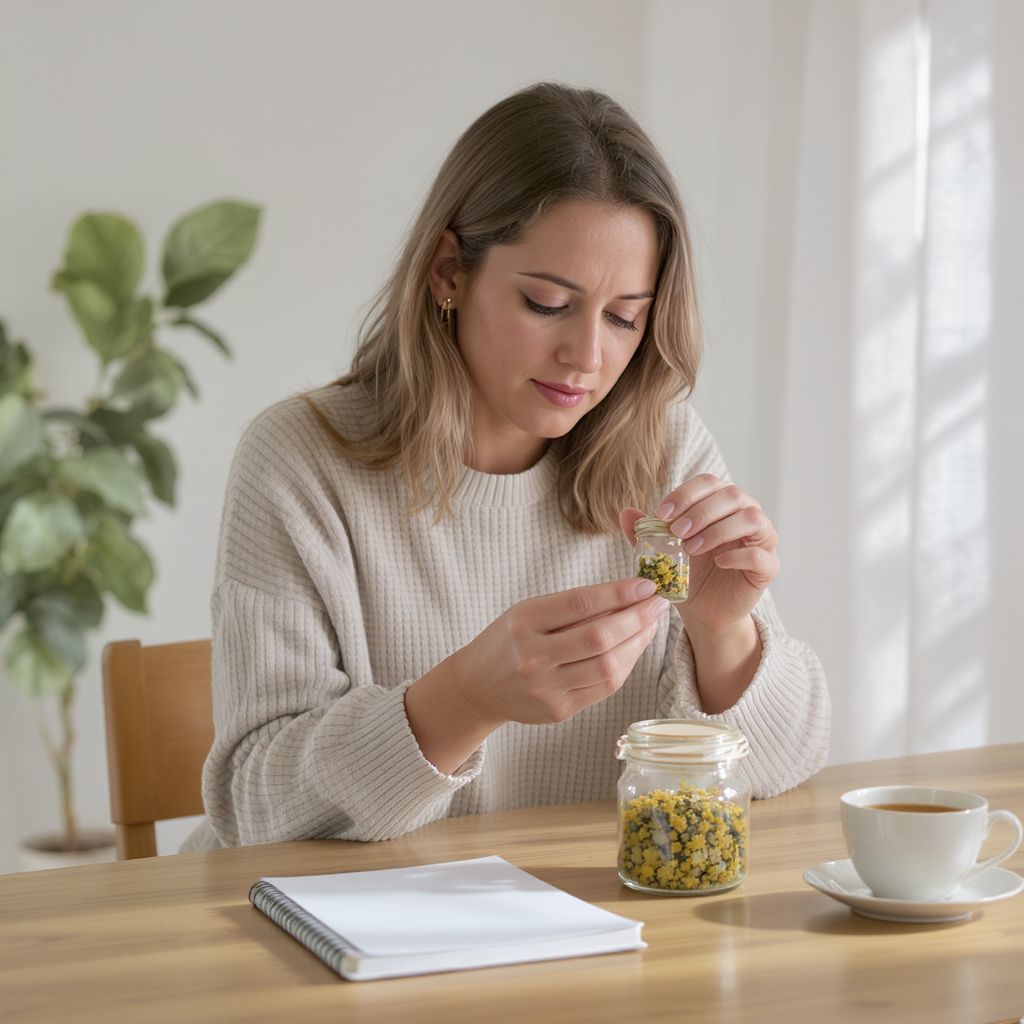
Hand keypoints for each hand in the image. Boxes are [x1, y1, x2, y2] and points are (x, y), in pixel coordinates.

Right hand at [450, 578, 668, 726]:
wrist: (477, 687)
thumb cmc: (508, 641)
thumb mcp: (528, 612)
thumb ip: (572, 606)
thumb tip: (628, 594)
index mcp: (523, 622)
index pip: (580, 604)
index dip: (619, 593)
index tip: (646, 584)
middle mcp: (533, 657)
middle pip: (599, 637)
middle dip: (637, 618)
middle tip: (659, 603)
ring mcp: (546, 688)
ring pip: (608, 667)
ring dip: (638, 643)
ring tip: (651, 625)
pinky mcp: (558, 711)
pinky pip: (604, 688)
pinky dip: (625, 666)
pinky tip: (634, 649)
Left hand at [620, 474, 778, 634]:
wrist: (703, 611)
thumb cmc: (686, 574)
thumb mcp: (661, 552)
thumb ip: (645, 533)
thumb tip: (625, 513)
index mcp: (721, 503)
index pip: (709, 482)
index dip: (685, 494)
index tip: (661, 514)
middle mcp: (746, 514)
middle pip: (732, 495)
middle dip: (701, 510)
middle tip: (676, 531)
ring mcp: (762, 539)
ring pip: (752, 518)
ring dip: (718, 529)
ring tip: (691, 547)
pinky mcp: (768, 567)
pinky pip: (760, 554)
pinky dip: (738, 555)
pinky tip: (717, 563)